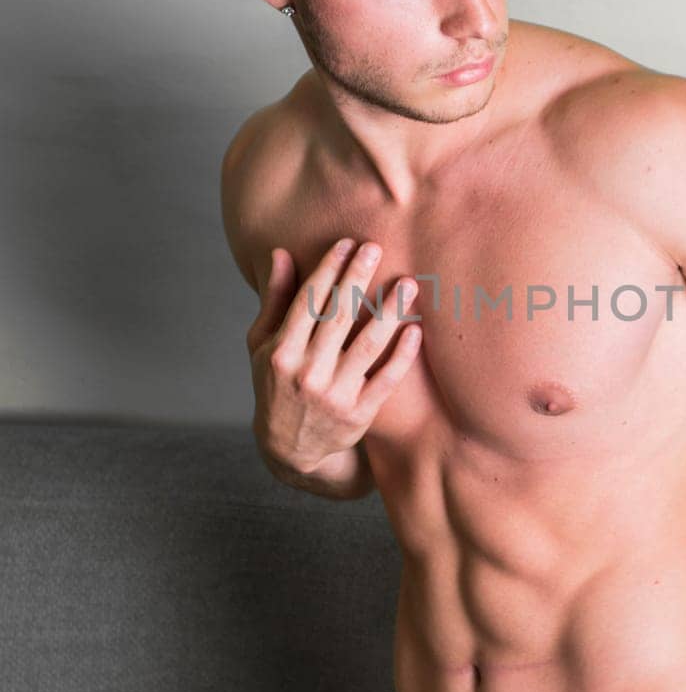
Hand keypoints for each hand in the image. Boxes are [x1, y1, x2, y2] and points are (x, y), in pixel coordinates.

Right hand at [246, 238, 421, 477]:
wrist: (290, 448)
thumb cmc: (277, 383)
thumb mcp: (263, 345)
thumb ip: (275, 300)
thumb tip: (280, 253)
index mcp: (281, 352)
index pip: (307, 302)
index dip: (327, 270)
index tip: (346, 244)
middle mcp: (306, 373)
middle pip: (336, 317)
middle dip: (356, 279)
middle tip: (375, 247)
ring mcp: (334, 395)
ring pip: (367, 346)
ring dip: (389, 312)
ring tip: (407, 284)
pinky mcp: (359, 414)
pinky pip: (385, 380)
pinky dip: (401, 355)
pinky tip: (415, 329)